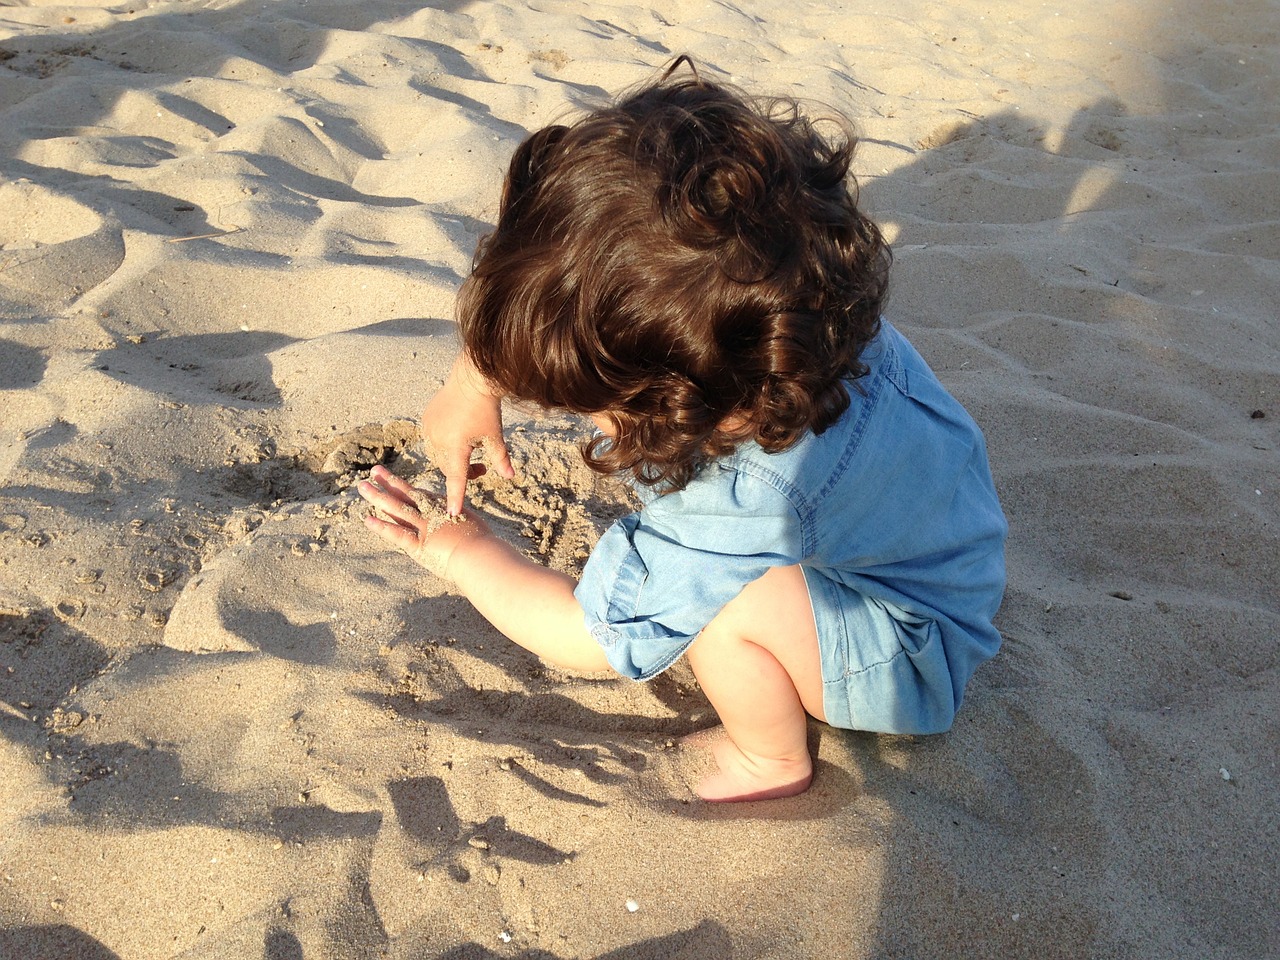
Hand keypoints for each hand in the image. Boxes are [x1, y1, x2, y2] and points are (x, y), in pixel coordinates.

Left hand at [358, 465, 491, 577]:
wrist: (482, 555)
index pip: (422, 495)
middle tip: (373, 471)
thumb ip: (464, 527)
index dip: (405, 487)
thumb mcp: (474, 529)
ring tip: (362, 486)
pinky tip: (367, 519)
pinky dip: (382, 527)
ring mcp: (424, 529)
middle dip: (388, 482)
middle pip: (406, 495)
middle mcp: (433, 515)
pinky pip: (397, 535)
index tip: (392, 480)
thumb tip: (466, 533)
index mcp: (446, 509)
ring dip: (378, 497)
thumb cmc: (485, 546)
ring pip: (397, 509)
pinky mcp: (419, 546)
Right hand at [422, 355, 515, 514]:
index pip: (456, 478)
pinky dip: (445, 444)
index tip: (452, 513)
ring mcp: (430, 429)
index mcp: (457, 446)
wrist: (472, 378)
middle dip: (463, 472)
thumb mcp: (495, 435)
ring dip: (453, 459)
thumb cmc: (487, 408)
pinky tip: (460, 432)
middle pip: (447, 468)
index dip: (456, 496)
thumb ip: (501, 459)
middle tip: (482, 468)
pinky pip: (433, 440)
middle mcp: (438, 439)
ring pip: (439, 455)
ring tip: (473, 449)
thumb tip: (510, 477)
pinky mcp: (426, 420)